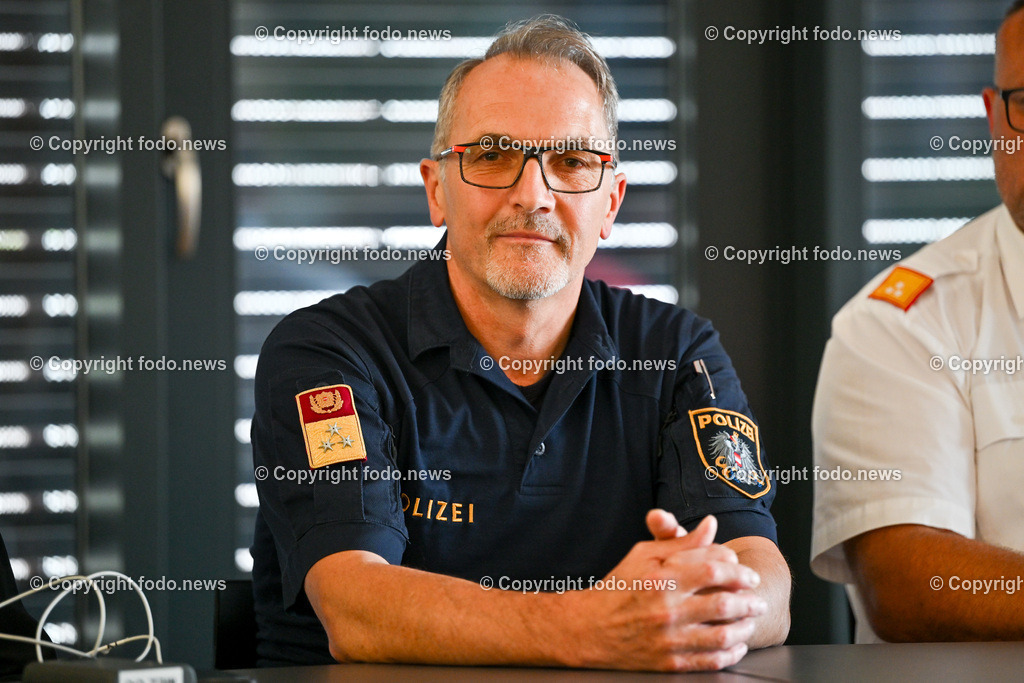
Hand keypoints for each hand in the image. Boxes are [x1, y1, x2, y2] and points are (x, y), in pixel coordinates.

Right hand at [563, 512, 765, 671]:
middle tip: (758, 599)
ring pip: (723, 635)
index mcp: (662, 579)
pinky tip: (736, 644)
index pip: (714, 568)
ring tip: (751, 620)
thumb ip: (682, 543)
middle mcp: (667, 609)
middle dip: (750, 600)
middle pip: (725, 603)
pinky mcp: (669, 663)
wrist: (588, 628)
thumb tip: (711, 525)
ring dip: (745, 627)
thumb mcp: (645, 556)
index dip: (738, 569)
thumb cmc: (619, 587)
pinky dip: (731, 653)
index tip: (748, 574)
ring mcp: (668, 639)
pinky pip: (711, 661)